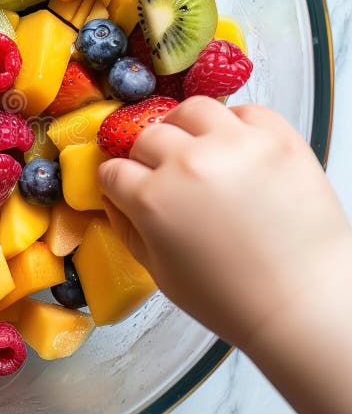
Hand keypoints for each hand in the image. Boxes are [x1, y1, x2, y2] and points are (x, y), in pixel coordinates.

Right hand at [99, 97, 351, 413]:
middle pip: (147, 137)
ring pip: (191, 110)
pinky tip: (234, 147)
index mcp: (153, 199)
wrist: (303, 303)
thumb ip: (127, 229)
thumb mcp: (159, 272)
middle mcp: (188, 163)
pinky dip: (234, 125)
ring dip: (184, 128)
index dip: (116, 180)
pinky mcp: (277, 138)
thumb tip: (112, 197)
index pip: (113, 170)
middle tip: (162, 174)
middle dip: (146, 156)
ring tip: (194, 147)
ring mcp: (235, 145)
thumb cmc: (230, 297)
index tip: (125, 186)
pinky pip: (245, 111)